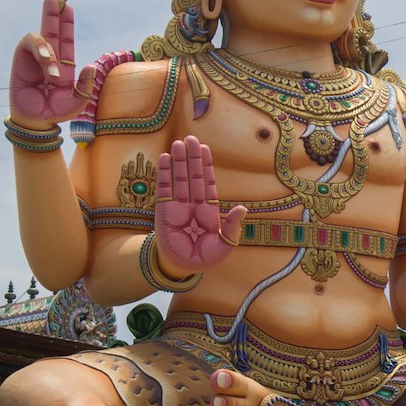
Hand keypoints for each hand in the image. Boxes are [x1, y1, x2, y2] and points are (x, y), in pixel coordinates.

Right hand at [9, 0, 96, 126]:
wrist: (37, 121)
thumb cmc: (56, 112)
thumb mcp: (77, 102)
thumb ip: (86, 86)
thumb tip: (90, 66)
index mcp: (64, 65)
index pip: (66, 39)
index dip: (66, 24)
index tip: (67, 7)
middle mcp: (49, 58)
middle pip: (51, 30)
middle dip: (53, 14)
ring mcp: (34, 58)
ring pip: (41, 38)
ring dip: (49, 49)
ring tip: (53, 75)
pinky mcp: (22, 60)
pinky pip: (30, 44)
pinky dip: (40, 49)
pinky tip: (46, 62)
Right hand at [154, 136, 246, 275]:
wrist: (182, 268)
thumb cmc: (205, 258)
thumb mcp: (225, 245)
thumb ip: (233, 227)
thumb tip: (242, 209)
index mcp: (208, 209)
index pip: (207, 182)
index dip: (206, 165)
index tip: (204, 149)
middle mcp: (193, 203)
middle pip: (192, 175)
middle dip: (192, 157)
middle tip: (190, 138)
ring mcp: (177, 205)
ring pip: (179, 178)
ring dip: (178, 161)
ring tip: (178, 143)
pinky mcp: (163, 210)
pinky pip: (163, 188)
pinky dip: (163, 173)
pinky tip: (164, 158)